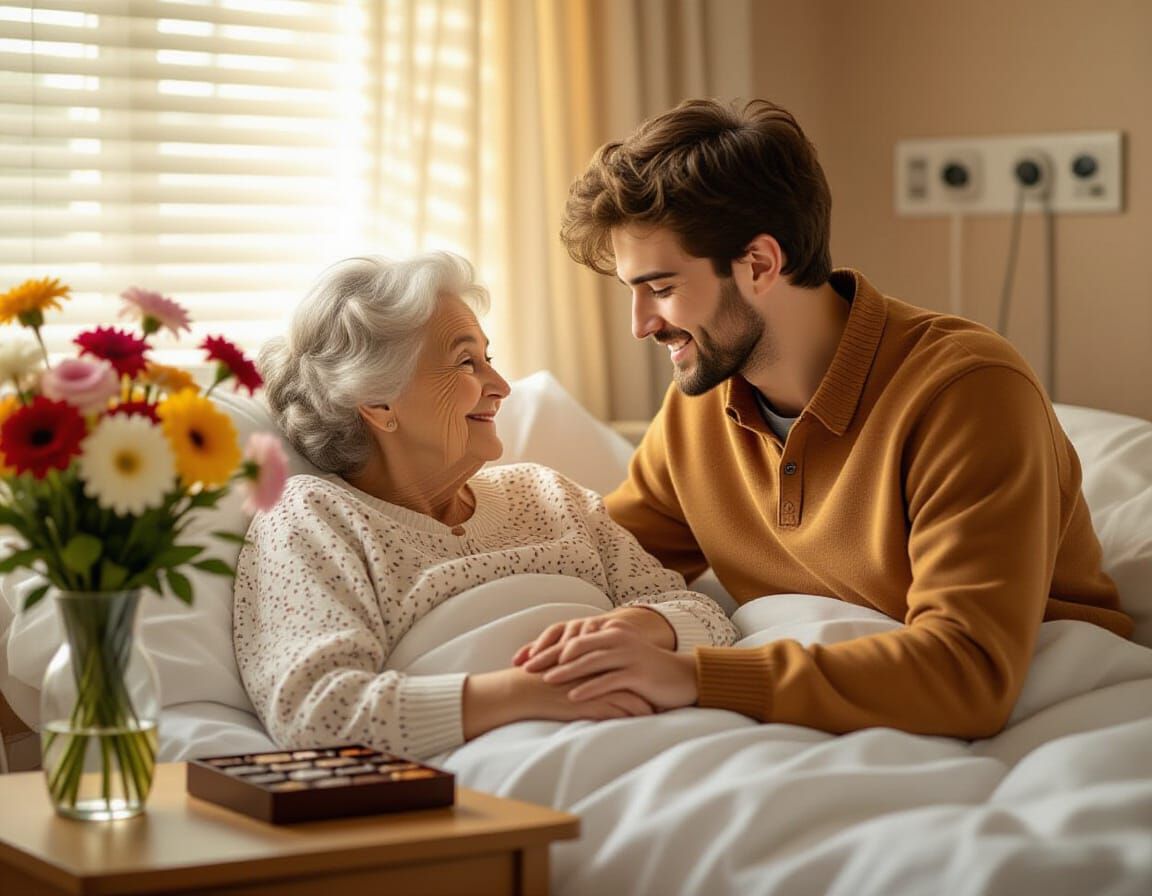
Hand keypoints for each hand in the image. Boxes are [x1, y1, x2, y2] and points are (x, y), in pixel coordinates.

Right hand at [462, 666, 653, 739]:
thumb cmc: (535, 682)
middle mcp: (595, 670)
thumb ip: (577, 668)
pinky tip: (642, 721)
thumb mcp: (560, 668)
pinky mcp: (589, 703)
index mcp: (589, 658)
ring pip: (629, 694)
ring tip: (657, 712)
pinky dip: (631, 716)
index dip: (637, 670)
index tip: (650, 680)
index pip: (622, 661)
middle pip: (631, 676)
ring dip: (644, 704)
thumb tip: (592, 673)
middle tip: (663, 695)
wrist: (519, 690)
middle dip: (648, 687)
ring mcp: (593, 686)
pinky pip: (617, 710)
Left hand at [513, 606, 675, 672]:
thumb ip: (597, 653)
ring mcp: (629, 655)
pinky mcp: (638, 673)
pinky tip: (574, 697)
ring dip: (567, 672)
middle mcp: (618, 638)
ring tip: (547, 680)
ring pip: (591, 662)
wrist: (682, 677)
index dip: (548, 647)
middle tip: (528, 669)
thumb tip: (563, 660)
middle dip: (550, 657)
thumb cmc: (646, 670)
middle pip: (577, 646)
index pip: (572, 636)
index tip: (526, 659)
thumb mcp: (620, 655)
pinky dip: (590, 688)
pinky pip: (609, 680)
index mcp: (611, 631)